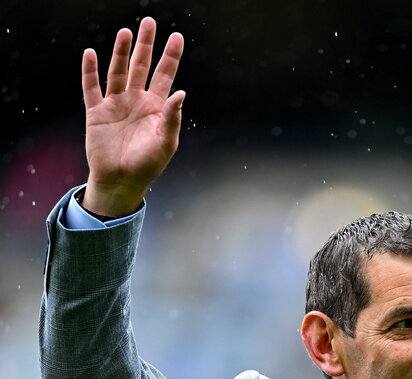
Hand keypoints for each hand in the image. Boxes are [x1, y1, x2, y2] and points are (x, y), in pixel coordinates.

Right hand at [81, 16, 184, 216]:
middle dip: (145, 45)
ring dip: (120, 52)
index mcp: (155, 108)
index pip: (164, 76)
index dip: (170, 57)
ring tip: (125, 33)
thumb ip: (172, 119)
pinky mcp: (97, 112)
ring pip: (118, 72)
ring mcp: (116, 104)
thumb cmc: (147, 166)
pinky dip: (90, 72)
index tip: (176, 37)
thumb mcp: (165, 144)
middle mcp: (136, 101)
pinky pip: (92, 88)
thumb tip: (181, 93)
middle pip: (141, 66)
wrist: (120, 182)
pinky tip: (91, 55)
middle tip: (149, 22)